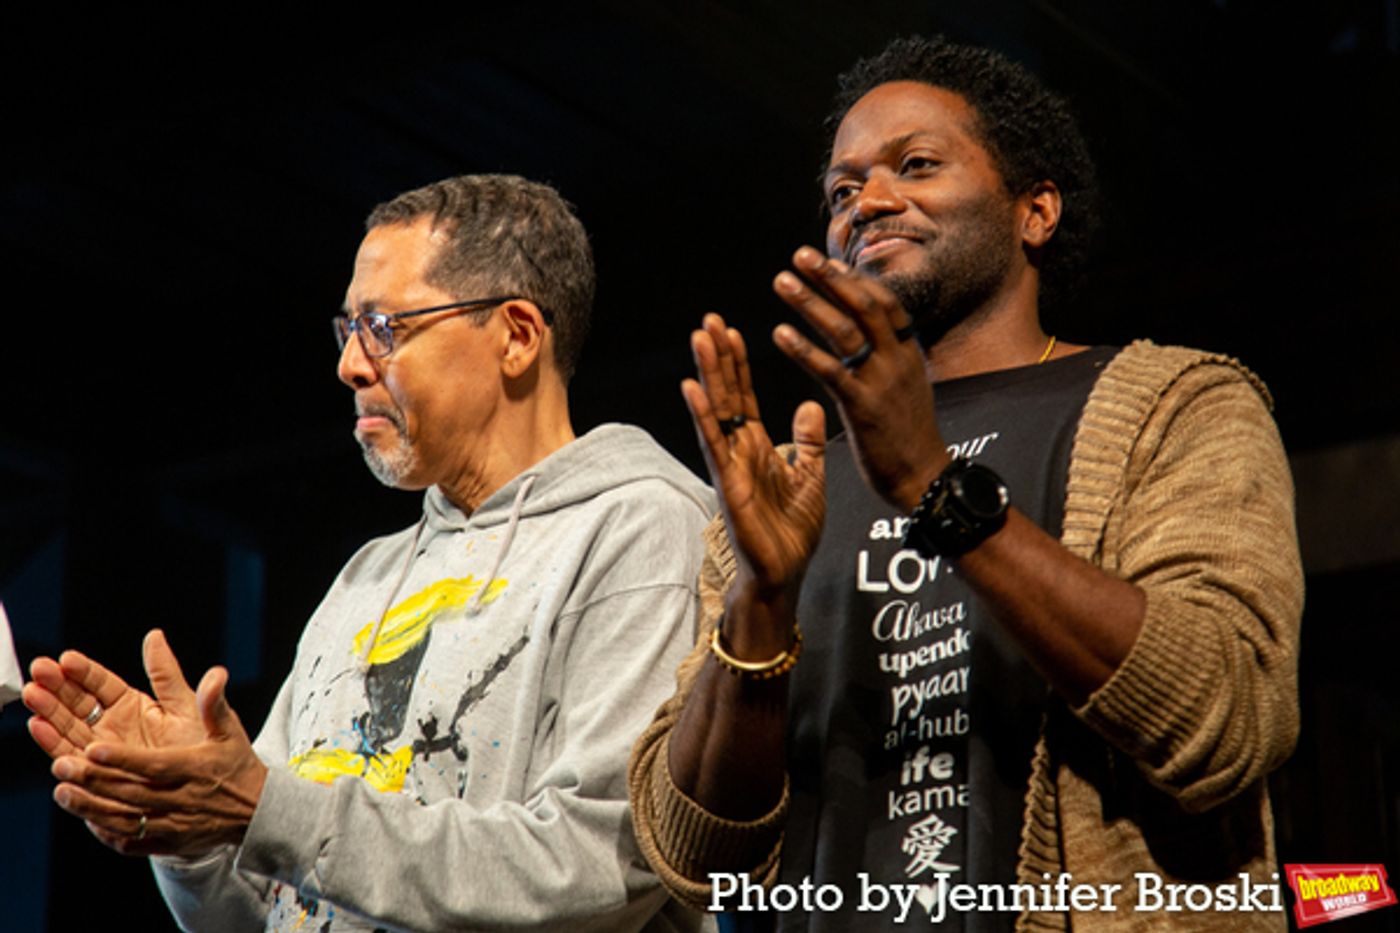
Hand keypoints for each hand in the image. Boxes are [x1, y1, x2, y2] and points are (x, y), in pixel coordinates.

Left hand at [24, 630, 266, 856]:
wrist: (256, 812)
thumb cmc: (236, 764)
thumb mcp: (229, 730)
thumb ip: (214, 702)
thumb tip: (215, 672)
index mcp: (197, 769)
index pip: (155, 764)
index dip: (124, 758)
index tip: (93, 746)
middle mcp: (183, 800)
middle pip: (132, 793)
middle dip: (96, 779)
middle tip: (61, 764)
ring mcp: (173, 825)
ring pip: (126, 819)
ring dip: (91, 806)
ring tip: (61, 790)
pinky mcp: (166, 843)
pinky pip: (131, 842)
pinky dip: (106, 831)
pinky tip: (84, 816)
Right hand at [25, 629, 205, 759]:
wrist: (214, 792)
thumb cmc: (204, 746)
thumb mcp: (185, 705)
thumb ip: (167, 674)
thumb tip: (155, 636)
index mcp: (132, 705)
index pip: (101, 684)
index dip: (83, 670)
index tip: (65, 658)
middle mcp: (112, 726)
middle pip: (77, 703)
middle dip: (56, 686)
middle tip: (39, 669)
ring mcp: (102, 751)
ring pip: (69, 727)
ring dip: (49, 711)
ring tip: (33, 693)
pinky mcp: (98, 776)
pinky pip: (73, 758)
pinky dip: (54, 743)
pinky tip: (40, 727)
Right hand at [682, 314, 825, 602]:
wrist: (786, 573)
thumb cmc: (793, 531)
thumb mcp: (811, 475)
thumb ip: (808, 440)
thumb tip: (811, 404)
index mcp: (758, 448)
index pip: (744, 397)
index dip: (737, 364)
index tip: (730, 331)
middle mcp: (739, 451)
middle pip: (725, 395)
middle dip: (717, 358)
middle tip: (707, 320)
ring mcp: (730, 465)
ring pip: (715, 411)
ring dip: (707, 374)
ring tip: (699, 339)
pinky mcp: (728, 483)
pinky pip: (714, 443)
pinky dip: (702, 415)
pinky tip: (692, 388)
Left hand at [772, 246, 949, 509]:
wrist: (924, 479)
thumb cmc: (911, 436)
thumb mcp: (910, 387)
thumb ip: (893, 358)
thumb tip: (878, 336)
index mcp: (909, 353)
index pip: (884, 303)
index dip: (854, 280)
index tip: (827, 261)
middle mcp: (898, 359)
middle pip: (863, 305)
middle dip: (830, 277)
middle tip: (800, 256)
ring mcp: (882, 381)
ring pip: (844, 330)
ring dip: (810, 302)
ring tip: (782, 281)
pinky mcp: (863, 406)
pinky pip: (830, 370)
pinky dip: (803, 349)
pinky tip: (779, 333)